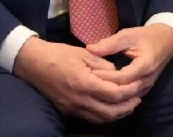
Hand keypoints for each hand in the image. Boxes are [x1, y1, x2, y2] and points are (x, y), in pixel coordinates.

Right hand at [13, 37, 142, 122]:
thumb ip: (104, 66)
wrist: (33, 63)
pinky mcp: (67, 110)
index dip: (130, 91)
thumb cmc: (59, 54)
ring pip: (101, 118)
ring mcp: (72, 108)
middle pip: (111, 112)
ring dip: (117, 114)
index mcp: (85, 83)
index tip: (139, 85)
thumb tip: (117, 75)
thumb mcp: (85, 54)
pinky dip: (104, 115)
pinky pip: (90, 118)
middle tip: (138, 98)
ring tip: (129, 105)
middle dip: (128, 106)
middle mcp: (79, 100)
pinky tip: (111, 108)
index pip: (115, 94)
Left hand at [85, 24, 172, 99]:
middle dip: (105, 86)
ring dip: (110, 92)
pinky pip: (130, 97)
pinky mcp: (145, 89)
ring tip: (94, 87)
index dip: (105, 76)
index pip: (122, 77)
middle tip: (88, 82)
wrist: (166, 41)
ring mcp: (148, 86)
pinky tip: (105, 91)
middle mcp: (147, 79)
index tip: (90, 72)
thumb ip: (109, 43)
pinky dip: (117, 95)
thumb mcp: (128, 35)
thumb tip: (89, 49)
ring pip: (126, 97)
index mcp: (145, 65)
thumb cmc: (146, 37)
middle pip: (123, 90)